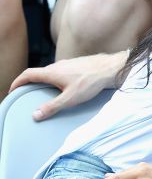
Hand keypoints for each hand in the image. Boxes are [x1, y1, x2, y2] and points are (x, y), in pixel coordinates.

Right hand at [9, 51, 125, 119]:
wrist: (111, 68)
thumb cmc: (91, 81)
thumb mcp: (70, 98)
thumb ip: (52, 106)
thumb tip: (35, 115)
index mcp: (51, 72)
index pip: (27, 74)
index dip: (17, 82)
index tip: (13, 90)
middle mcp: (57, 65)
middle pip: (38, 73)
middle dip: (29, 82)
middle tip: (26, 92)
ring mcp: (67, 63)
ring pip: (50, 72)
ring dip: (43, 80)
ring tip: (43, 91)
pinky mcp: (77, 64)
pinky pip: (61, 71)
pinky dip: (55, 78)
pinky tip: (63, 85)